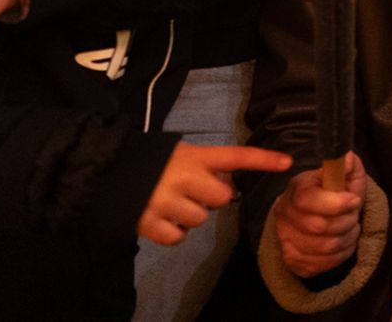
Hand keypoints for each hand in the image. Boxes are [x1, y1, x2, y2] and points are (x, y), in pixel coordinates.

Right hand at [139, 142, 290, 245]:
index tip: (287, 162)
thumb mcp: (180, 154)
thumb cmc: (150, 162)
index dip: (263, 159)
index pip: (236, 156)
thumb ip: (205, 166)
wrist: (104, 173)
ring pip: (200, 219)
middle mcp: (184, 177)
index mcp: (194, 156)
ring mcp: (166, 201)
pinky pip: (178, 237)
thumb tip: (226, 187)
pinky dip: (173, 233)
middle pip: (222, 198)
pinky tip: (163, 219)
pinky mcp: (149, 223)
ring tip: (172, 203)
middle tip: (193, 192)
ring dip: (191, 216)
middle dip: (212, 198)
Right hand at [272, 152, 367, 278]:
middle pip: (320, 227)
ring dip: (348, 237)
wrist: (306, 214)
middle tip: (354, 215)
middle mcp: (285, 216)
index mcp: (296, 190)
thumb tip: (348, 159)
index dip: (336, 203)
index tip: (355, 200)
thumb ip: (347, 167)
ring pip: (326, 248)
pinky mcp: (294, 261)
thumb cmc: (327, 193)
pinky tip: (343, 241)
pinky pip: (324, 264)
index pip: (308, 201)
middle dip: (347, 221)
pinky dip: (342, 253)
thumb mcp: (338, 175)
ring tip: (350, 227)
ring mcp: (287, 241)